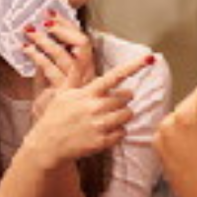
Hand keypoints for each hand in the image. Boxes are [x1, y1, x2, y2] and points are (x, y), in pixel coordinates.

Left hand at [23, 12, 95, 119]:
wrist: (51, 135)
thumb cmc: (50, 111)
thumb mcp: (48, 83)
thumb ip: (45, 65)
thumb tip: (36, 43)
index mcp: (85, 71)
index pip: (82, 41)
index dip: (69, 25)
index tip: (53, 14)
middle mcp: (85, 76)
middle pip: (82, 44)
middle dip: (63, 28)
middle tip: (44, 20)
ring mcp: (76, 85)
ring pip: (67, 55)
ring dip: (48, 41)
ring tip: (32, 33)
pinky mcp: (64, 93)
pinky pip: (52, 70)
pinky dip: (38, 57)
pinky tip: (27, 50)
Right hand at [25, 55, 152, 167]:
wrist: (47, 145)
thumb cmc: (54, 117)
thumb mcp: (63, 93)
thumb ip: (75, 73)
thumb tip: (78, 51)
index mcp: (87, 93)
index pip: (115, 76)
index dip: (133, 66)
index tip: (149, 58)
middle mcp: (95, 107)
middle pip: (125, 99)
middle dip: (121, 101)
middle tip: (109, 105)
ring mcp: (99, 125)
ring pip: (127, 115)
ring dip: (122, 116)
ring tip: (107, 118)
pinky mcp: (102, 141)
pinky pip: (122, 133)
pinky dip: (117, 132)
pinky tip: (104, 131)